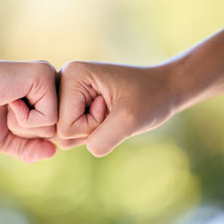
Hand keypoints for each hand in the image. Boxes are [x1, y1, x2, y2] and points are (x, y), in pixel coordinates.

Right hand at [0, 60, 57, 162]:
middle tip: (4, 109)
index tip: (4, 115)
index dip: (25, 136)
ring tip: (6, 102)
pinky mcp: (44, 76)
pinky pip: (49, 118)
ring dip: (23, 125)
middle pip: (56, 131)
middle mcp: (50, 81)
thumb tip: (54, 151)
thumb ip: (29, 148)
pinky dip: (25, 118)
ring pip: (55, 126)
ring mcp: (48, 76)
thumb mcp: (6, 138)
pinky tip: (10, 99)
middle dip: (25, 132)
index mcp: (42, 93)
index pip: (52, 132)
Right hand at [56, 61, 175, 156]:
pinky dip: (91, 131)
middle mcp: (63, 79)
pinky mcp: (72, 102)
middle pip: (60, 130)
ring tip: (109, 111)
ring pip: (64, 134)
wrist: (163, 88)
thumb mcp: (129, 120)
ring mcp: (66, 91)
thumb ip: (101, 140)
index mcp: (72, 74)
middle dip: (89, 130)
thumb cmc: (150, 98)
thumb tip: (80, 149)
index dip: (92, 126)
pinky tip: (105, 113)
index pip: (64, 126)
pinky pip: (71, 133)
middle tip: (111, 109)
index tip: (111, 105)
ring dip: (91, 131)